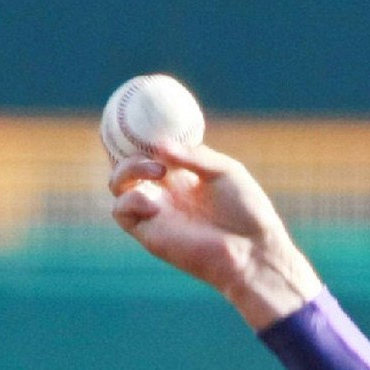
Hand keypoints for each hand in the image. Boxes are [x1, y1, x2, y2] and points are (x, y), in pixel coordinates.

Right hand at [109, 143, 322, 329]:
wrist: (252, 250)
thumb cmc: (247, 211)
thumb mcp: (225, 171)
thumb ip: (193, 156)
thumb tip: (159, 145)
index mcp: (183, 176)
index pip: (150, 152)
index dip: (138, 137)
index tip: (137, 120)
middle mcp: (166, 193)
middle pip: (126, 164)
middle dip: (128, 150)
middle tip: (151, 150)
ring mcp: (156, 213)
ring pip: (118, 186)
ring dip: (128, 170)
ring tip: (159, 171)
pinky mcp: (150, 234)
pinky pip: (121, 211)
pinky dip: (130, 199)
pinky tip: (155, 200)